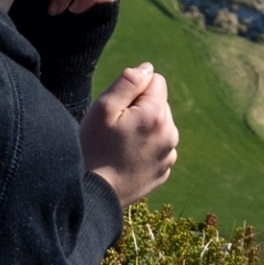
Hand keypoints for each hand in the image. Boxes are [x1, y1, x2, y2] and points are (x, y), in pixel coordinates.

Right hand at [80, 63, 177, 205]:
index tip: (117, 109)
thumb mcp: (104, 108)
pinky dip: (145, 148)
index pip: (155, 80)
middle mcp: (170, 134)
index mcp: (156, 115)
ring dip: (144, 128)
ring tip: (119, 145)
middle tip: (116, 128)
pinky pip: (158, 147)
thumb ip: (129, 82)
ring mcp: (168, 155)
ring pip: (159, 125)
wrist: (93, 195)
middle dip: (140, 108)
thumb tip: (148, 68)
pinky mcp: (164, 171)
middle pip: (159, 103)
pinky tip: (125, 159)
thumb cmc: (93, 148)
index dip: (133, 90)